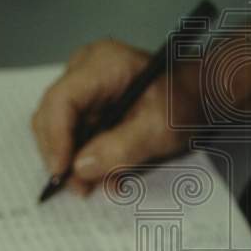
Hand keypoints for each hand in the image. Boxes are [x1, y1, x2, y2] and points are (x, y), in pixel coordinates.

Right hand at [31, 40, 202, 194]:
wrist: (199, 96)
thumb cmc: (183, 103)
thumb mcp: (159, 129)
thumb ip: (120, 149)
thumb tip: (80, 168)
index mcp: (102, 64)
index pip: (61, 100)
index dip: (55, 138)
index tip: (62, 171)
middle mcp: (84, 69)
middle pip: (51, 114)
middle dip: (61, 153)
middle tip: (77, 186)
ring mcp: (83, 85)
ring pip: (58, 127)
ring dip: (71, 159)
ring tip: (89, 185)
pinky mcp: (87, 103)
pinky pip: (72, 132)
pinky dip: (82, 156)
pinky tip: (100, 173)